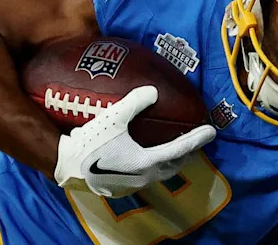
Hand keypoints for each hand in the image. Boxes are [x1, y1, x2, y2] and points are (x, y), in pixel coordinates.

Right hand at [54, 85, 215, 197]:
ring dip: (171, 161)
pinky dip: (154, 165)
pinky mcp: (120, 187)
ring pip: (160, 173)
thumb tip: (153, 90)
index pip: (180, 150)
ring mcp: (132, 185)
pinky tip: (146, 154)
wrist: (66, 167)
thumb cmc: (90, 144)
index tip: (211, 131)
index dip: (197, 139)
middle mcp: (143, 177)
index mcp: (146, 162)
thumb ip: (135, 103)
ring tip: (174, 147)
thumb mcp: (113, 118)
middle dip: (187, 153)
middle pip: (173, 165)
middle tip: (195, 139)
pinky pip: (145, 175)